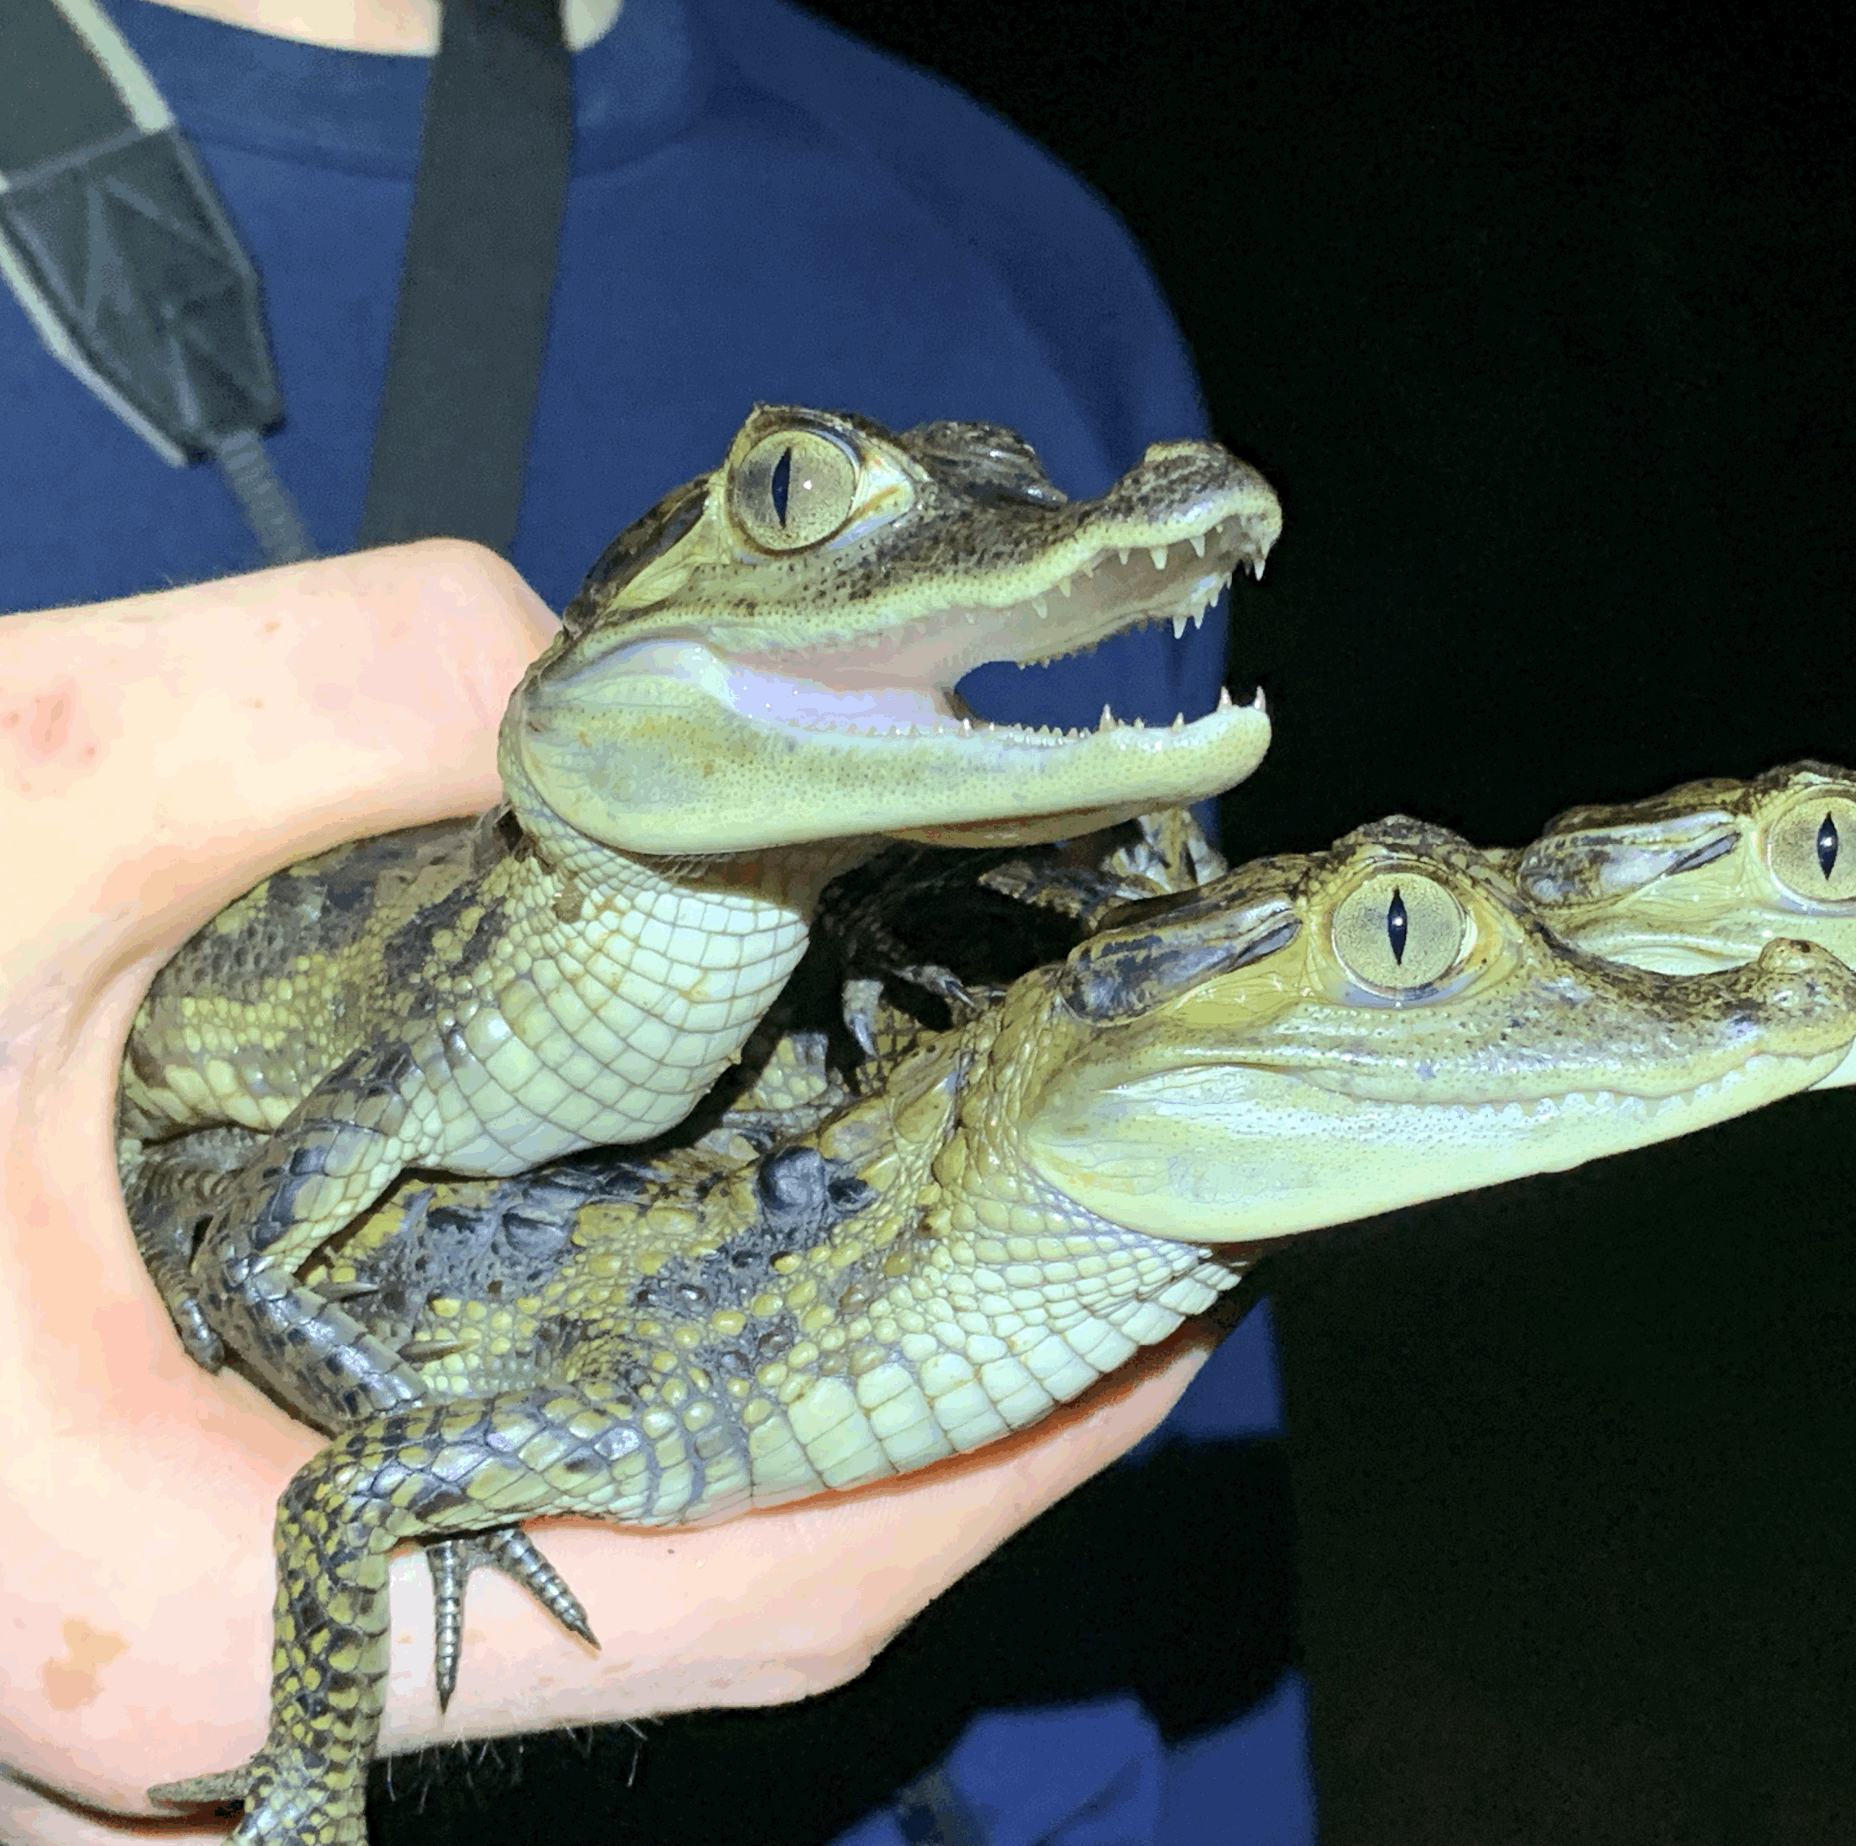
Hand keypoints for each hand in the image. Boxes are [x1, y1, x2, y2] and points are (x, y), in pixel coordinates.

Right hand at [0, 545, 1206, 1841]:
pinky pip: (494, 1519)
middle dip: (931, 1410)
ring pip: (603, 1573)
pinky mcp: (186, 1558)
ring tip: (951, 1205)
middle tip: (1094, 1210)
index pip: (742, 1592)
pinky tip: (713, 1232)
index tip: (1160, 1289)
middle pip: (708, 1592)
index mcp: (174, 1600)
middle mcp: (204, 1698)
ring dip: (798, 1400)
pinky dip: (645, 1390)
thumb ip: (319, 708)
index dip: (998, 1457)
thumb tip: (598, 677)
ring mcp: (198, 1655)